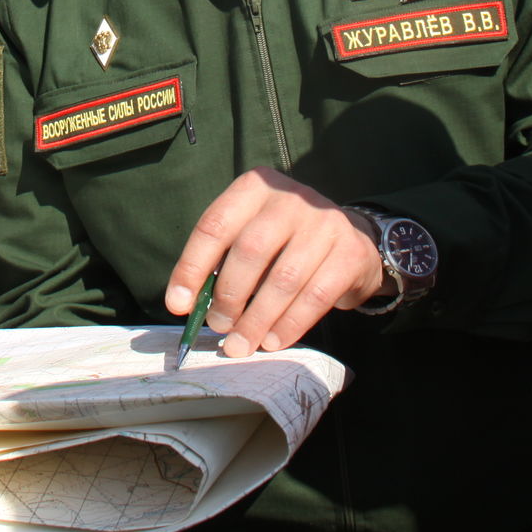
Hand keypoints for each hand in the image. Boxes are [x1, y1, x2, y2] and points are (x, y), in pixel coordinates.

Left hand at [163, 167, 383, 357]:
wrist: (353, 240)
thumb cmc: (285, 243)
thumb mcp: (252, 237)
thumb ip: (222, 262)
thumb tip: (187, 304)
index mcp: (256, 187)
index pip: (215, 226)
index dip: (192, 268)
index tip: (179, 305)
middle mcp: (291, 198)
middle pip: (250, 251)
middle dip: (228, 296)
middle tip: (217, 326)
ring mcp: (325, 222)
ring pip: (282, 279)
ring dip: (256, 319)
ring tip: (240, 344)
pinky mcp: (349, 252)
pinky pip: (314, 297)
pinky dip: (288, 325)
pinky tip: (272, 341)